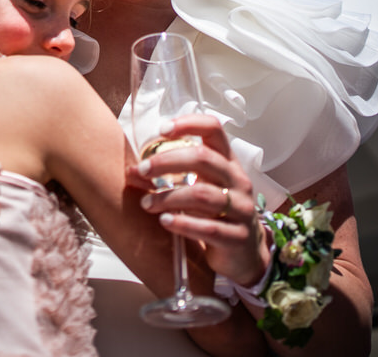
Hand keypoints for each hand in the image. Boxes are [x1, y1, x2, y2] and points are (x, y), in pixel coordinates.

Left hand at [125, 114, 268, 286]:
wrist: (244, 253)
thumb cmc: (215, 213)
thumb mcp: (196, 189)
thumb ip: (167, 178)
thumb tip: (132, 170)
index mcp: (227, 162)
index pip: (214, 130)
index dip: (188, 124)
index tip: (161, 130)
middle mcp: (237, 181)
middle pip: (204, 159)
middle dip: (167, 161)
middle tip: (142, 169)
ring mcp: (241, 209)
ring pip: (202, 195)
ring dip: (168, 197)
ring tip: (146, 203)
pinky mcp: (238, 237)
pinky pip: (210, 228)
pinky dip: (183, 223)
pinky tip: (165, 222)